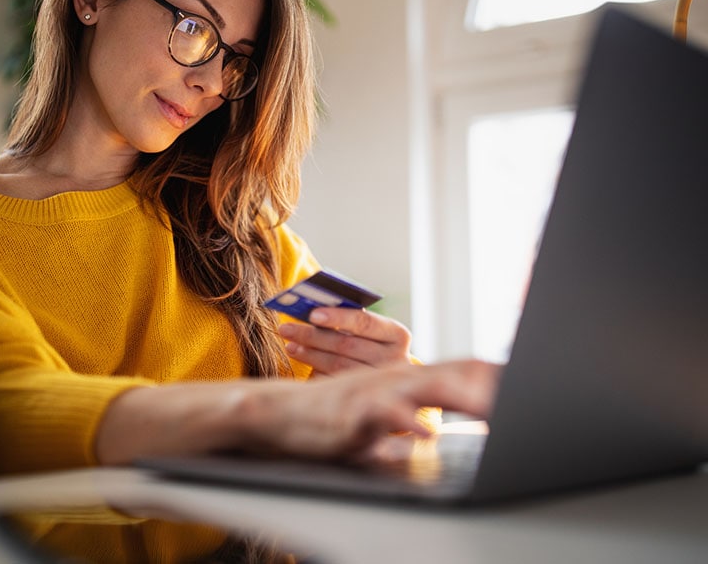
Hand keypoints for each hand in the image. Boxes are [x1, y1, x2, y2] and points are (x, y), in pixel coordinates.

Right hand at [249, 360, 501, 458]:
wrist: (281, 414)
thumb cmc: (330, 418)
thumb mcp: (377, 420)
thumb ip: (404, 424)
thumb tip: (427, 436)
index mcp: (405, 379)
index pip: (457, 372)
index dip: (490, 377)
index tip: (527, 384)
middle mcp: (395, 377)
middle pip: (451, 373)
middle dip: (488, 383)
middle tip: (524, 392)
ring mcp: (376, 390)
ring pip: (424, 386)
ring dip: (458, 396)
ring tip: (490, 406)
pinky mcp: (355, 409)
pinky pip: (386, 413)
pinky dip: (407, 422)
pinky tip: (427, 433)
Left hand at [279, 306, 411, 374]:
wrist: (390, 383)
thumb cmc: (371, 343)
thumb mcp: (370, 330)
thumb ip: (349, 318)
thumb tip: (312, 306)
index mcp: (398, 335)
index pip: (365, 322)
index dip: (337, 317)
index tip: (312, 313)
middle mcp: (395, 361)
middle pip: (347, 345)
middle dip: (313, 335)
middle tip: (286, 328)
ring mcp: (381, 384)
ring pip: (338, 366)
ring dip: (310, 354)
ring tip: (290, 345)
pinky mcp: (366, 399)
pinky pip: (334, 384)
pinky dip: (314, 371)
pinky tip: (301, 363)